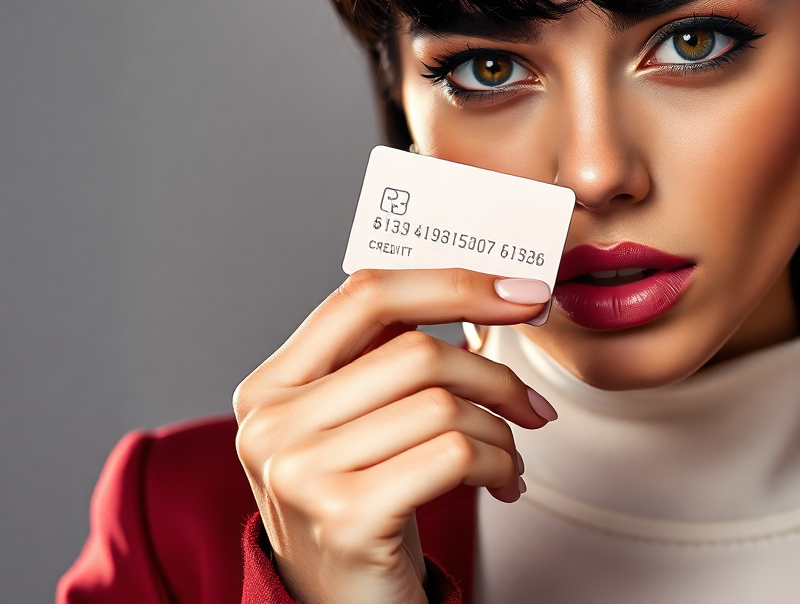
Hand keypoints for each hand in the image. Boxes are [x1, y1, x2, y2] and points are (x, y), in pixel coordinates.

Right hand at [233, 269, 556, 603]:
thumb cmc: (364, 509)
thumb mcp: (354, 427)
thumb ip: (384, 359)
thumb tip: (480, 292)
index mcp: (269, 385)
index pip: (364, 296)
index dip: (451, 283)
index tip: (520, 292)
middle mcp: (271, 425)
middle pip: (416, 352)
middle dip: (496, 376)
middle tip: (531, 406)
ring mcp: (301, 472)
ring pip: (443, 405)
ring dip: (502, 432)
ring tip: (509, 458)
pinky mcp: (347, 516)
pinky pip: (455, 455)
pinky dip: (499, 464)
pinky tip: (501, 484)